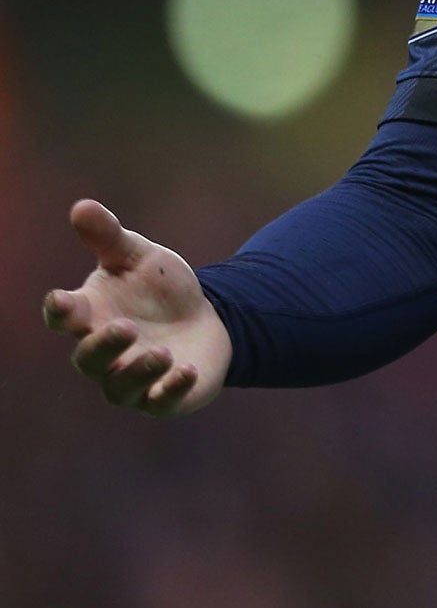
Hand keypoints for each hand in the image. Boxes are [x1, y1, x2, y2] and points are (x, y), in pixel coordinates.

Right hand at [41, 200, 231, 417]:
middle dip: (104, 345)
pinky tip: (187, 370)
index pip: (64, 316)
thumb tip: (82, 205)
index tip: (61, 300)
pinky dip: (171, 389)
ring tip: (162, 352)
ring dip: (139, 370)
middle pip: (89, 358)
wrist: (204, 316)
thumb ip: (109, 237)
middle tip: (125, 326)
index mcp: (90, 315)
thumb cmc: (158, 288)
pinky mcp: (163, 398)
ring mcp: (131, 379)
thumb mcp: (138, 256)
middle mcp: (103, 353)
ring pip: (121, 386)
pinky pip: (161, 402)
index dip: (60, 310)